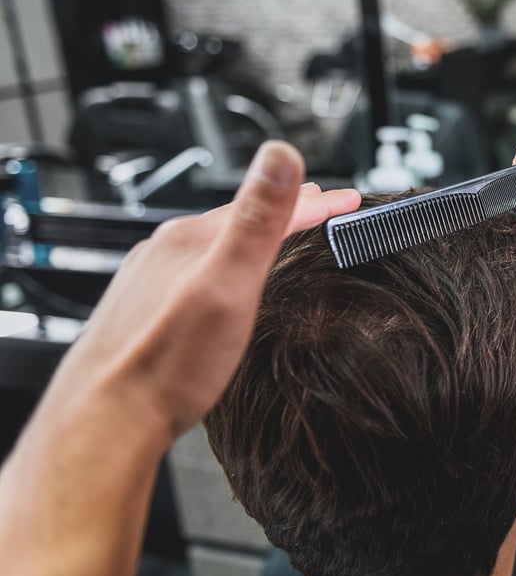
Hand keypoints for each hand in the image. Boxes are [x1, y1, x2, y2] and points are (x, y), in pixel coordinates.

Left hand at [48, 141, 360, 444]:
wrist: (107, 420)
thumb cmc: (166, 364)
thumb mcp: (228, 284)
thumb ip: (257, 219)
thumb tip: (280, 154)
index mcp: (192, 239)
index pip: (268, 205)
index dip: (315, 202)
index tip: (348, 200)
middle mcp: (167, 253)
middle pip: (241, 220)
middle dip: (287, 212)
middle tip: (321, 207)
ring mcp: (153, 281)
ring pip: (216, 246)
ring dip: (255, 238)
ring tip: (281, 237)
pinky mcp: (146, 310)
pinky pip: (197, 273)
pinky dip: (227, 266)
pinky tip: (227, 285)